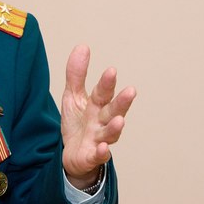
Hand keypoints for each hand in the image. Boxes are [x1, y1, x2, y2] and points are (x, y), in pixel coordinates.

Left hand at [60, 45, 135, 189]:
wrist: (72, 155)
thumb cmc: (78, 124)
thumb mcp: (73, 96)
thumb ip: (77, 74)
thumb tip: (83, 46)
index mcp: (97, 106)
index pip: (102, 93)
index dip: (107, 83)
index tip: (111, 70)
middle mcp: (101, 122)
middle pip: (112, 111)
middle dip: (121, 102)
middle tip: (131, 91)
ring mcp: (99, 140)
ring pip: (109, 134)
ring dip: (115, 127)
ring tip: (120, 120)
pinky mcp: (92, 157)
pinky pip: (98, 156)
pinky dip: (102, 153)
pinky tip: (103, 148)